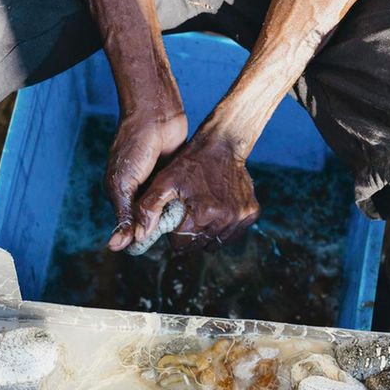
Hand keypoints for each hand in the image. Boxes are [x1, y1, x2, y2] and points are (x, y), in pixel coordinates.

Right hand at [105, 109, 186, 250]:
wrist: (156, 113)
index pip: (131, 225)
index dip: (142, 236)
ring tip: (188, 231)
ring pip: (166, 211)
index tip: (155, 244)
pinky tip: (194, 215)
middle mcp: (138, 192)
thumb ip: (127, 212)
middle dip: (160, 228)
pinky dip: (184, 205)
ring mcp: (156, 184)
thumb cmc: (134, 145)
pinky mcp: (173, 177)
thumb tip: (126, 243)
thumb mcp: (124, 183)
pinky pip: (178, 198)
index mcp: (121, 194)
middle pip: (150, 220)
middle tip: (177, 239)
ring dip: (174, 219)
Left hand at [130, 130, 259, 248]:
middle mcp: (225, 219)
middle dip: (190, 233)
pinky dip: (223, 227)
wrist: (223, 144)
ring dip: (206, 232)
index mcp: (203, 213)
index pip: (181, 243)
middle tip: (188, 212)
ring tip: (202, 210)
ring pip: (216, 242)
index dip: (174, 231)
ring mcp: (241, 217)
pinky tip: (217, 210)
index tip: (175, 215)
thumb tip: (139, 235)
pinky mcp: (251, 214)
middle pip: (199, 245)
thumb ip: (149, 208)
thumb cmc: (190, 162)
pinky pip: (233, 234)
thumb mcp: (164, 181)